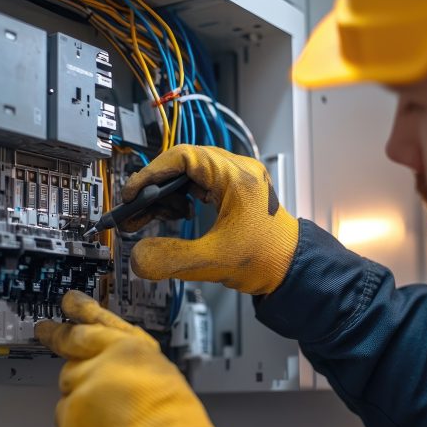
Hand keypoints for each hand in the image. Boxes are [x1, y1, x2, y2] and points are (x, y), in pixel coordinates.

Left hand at [35, 291, 223, 426]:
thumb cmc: (172, 418)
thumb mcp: (161, 373)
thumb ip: (130, 365)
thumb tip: (115, 367)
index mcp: (124, 350)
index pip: (91, 324)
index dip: (78, 313)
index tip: (67, 304)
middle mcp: (94, 370)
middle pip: (71, 364)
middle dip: (71, 363)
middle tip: (61, 351)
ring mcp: (75, 401)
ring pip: (69, 399)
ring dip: (84, 408)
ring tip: (114, 424)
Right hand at [120, 145, 298, 295]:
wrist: (292, 269)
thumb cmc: (268, 259)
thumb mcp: (212, 261)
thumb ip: (171, 259)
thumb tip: (138, 257)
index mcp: (237, 178)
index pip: (184, 157)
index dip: (152, 173)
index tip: (133, 192)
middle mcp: (239, 171)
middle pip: (185, 163)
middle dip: (157, 187)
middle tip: (137, 209)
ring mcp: (239, 180)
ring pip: (191, 174)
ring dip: (168, 194)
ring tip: (154, 217)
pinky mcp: (237, 191)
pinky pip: (201, 184)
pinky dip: (183, 197)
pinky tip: (176, 215)